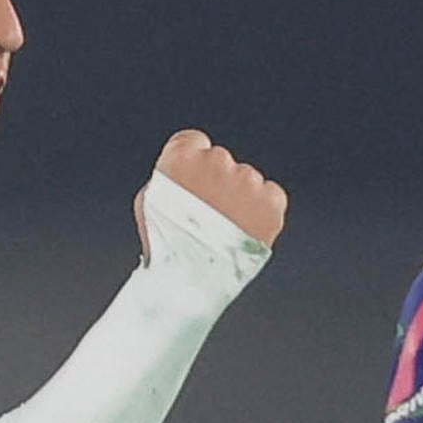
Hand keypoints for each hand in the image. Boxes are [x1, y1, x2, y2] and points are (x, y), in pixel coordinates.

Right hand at [143, 128, 287, 248]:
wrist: (194, 281)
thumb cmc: (166, 246)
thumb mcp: (150, 203)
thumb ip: (170, 178)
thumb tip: (183, 173)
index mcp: (182, 156)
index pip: (194, 142)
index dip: (194, 164)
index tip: (194, 182)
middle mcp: (216, 161)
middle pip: (220, 162)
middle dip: (218, 182)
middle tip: (210, 215)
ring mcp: (247, 179)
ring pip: (246, 180)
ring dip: (240, 198)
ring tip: (227, 230)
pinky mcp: (271, 200)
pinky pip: (270, 196)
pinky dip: (263, 211)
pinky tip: (246, 231)